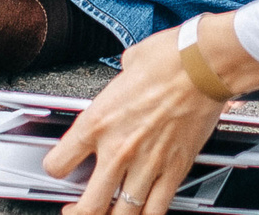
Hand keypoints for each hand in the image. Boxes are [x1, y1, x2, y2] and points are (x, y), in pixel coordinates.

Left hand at [44, 29, 221, 214]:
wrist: (203, 65)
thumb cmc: (169, 59)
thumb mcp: (127, 64)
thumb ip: (120, 81)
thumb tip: (126, 74)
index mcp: (97, 122)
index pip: (58, 164)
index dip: (55, 169)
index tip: (61, 169)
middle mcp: (118, 149)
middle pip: (88, 206)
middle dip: (78, 214)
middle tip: (76, 210)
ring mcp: (147, 165)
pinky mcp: (175, 171)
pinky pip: (157, 209)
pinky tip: (142, 213)